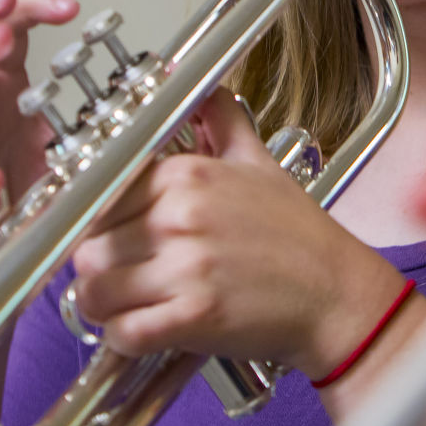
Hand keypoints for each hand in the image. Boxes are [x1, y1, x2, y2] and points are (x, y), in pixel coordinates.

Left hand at [69, 94, 411, 376]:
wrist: (336, 292)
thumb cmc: (298, 234)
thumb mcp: (259, 162)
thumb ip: (223, 119)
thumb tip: (203, 86)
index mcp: (187, 176)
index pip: (99, 197)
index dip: (99, 223)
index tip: (113, 236)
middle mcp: (180, 217)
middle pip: (89, 249)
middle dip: (99, 268)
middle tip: (125, 276)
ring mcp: (186, 268)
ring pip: (94, 293)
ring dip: (103, 307)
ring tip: (130, 304)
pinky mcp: (193, 318)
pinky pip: (122, 334)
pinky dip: (123, 338)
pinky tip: (143, 330)